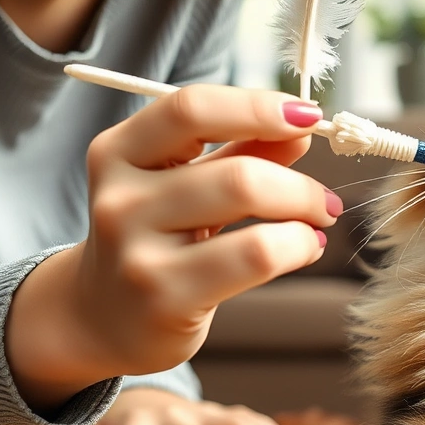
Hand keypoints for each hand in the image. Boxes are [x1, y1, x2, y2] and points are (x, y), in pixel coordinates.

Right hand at [7, 85, 343, 406]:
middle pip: (235, 171)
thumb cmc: (155, 239)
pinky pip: (255, 256)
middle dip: (298, 183)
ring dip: (302, 210)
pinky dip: (296, 246)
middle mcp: (119, 197)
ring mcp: (136, 251)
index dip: (257, 106)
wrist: (102, 319)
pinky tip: (303, 249)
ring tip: (317, 222)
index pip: (190, 109)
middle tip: (323, 199)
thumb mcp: (185, 184)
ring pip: (246, 207)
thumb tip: (300, 129)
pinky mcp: (164, 298)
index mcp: (118, 152)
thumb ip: (239, 151)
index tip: (308, 115)